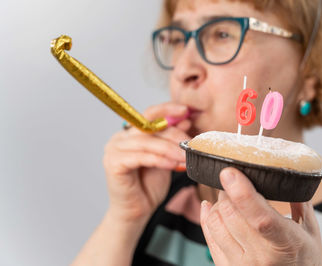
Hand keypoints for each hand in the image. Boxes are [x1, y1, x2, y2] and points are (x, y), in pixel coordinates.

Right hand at [103, 103, 190, 224]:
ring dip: (170, 149)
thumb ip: (171, 140)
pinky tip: (173, 165)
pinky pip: (140, 157)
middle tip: (192, 144)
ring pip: (147, 142)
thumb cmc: (149, 185)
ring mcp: (114, 149)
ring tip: (185, 157)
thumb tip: (185, 121)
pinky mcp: (113, 163)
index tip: (185, 110)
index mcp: (131, 133)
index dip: (167, 110)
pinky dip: (159, 160)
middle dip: (174, 135)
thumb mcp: (165, 158)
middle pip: (150, 128)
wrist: (136, 211)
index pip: (149, 114)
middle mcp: (120, 137)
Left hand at [200, 167, 321, 265]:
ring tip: (227, 198)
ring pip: (216, 222)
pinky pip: (208, 236)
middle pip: (231, 214)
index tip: (230, 173)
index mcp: (285, 244)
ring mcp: (241, 265)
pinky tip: (211, 208)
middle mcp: (261, 257)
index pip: (260, 218)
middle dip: (228, 191)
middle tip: (233, 184)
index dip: (242, 194)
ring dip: (218, 203)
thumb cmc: (305, 261)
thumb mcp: (310, 233)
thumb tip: (290, 175)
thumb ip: (301, 203)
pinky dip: (207, 216)